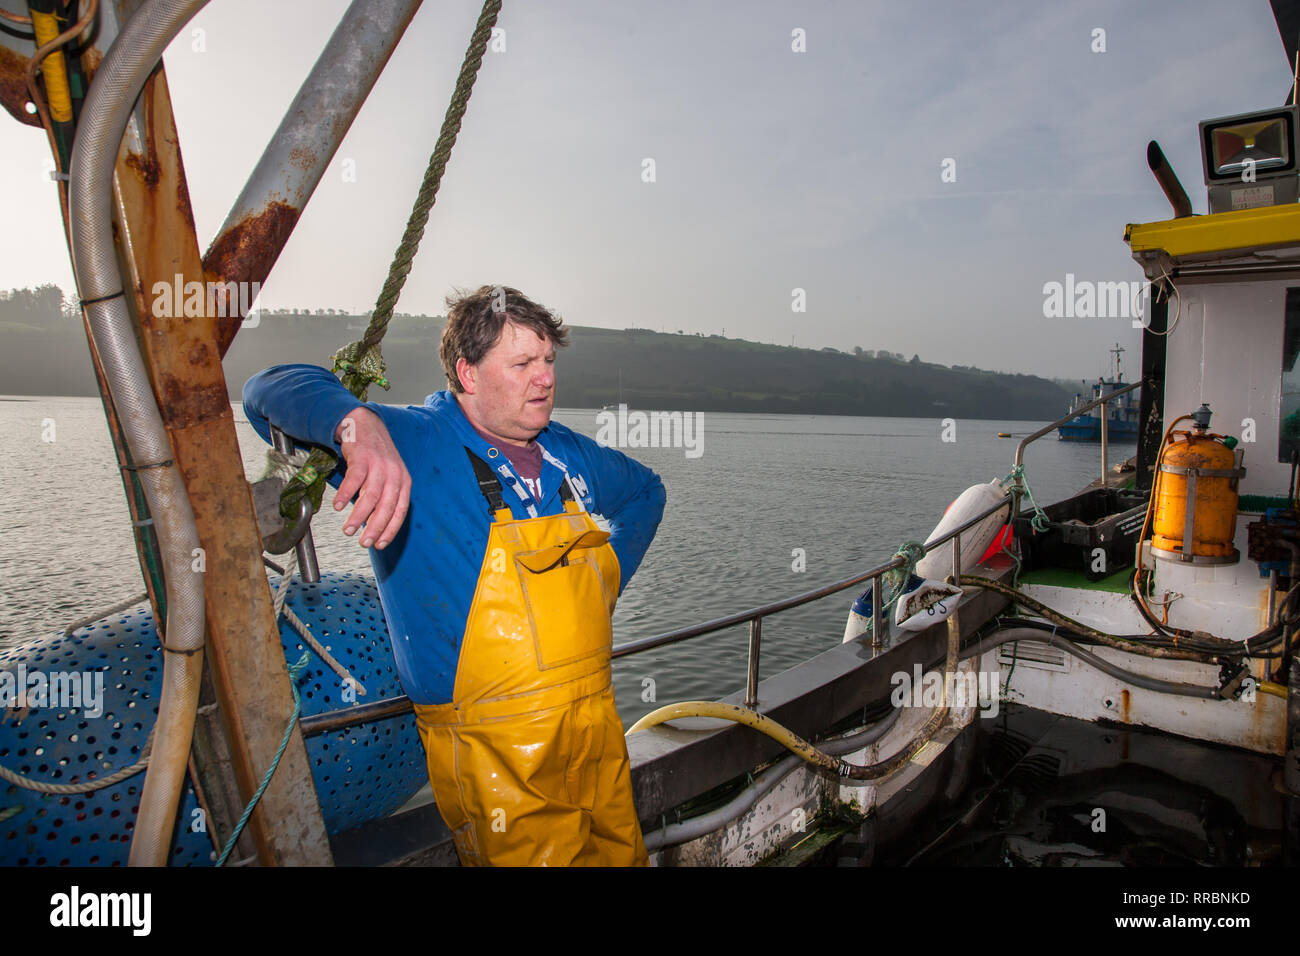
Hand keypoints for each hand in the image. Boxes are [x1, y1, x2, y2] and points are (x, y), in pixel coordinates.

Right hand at [333, 407, 410, 548]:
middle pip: (386, 506)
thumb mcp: (389, 476)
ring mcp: (379, 465)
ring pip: (370, 496)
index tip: (380, 545)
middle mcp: (394, 474)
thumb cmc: (376, 457)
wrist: (366, 425)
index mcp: (404, 482)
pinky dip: (346, 494)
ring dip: (358, 516)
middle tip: (363, 543)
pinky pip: (354, 479)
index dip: (390, 530)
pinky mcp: (362, 457)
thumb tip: (374, 526)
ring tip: (348, 530)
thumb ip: (385, 498)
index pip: (400, 511)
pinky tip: (338, 507)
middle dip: (374, 528)